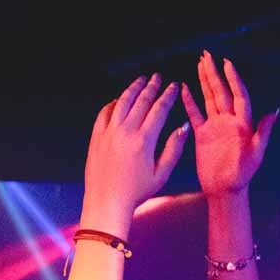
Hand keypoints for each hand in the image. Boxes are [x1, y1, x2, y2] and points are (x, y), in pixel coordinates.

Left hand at [80, 74, 188, 234]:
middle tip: (158, 78)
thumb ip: (174, 148)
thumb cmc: (136, 192)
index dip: (168, 95)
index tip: (173, 86)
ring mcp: (108, 133)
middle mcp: (125, 132)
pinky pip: (104, 113)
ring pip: (122, 102)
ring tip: (140, 81)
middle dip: (152, 86)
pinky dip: (113, 103)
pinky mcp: (96, 137)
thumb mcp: (161, 174)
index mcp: (144, 140)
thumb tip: (183, 128)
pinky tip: (118, 100)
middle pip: (141, 101)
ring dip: (132, 89)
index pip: (159, 109)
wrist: (107, 201)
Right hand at [180, 52, 278, 196]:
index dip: (233, 79)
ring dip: (204, 82)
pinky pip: (195, 114)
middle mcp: (228, 121)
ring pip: (208, 98)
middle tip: (207, 55)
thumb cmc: (242, 175)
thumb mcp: (256, 154)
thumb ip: (264, 132)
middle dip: (214, 73)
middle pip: (221, 91)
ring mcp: (215, 127)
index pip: (238, 95)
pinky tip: (184, 89)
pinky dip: (190, 102)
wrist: (225, 190)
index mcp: (242, 123)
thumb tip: (275, 112)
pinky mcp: (202, 135)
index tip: (227, 63)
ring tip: (199, 64)